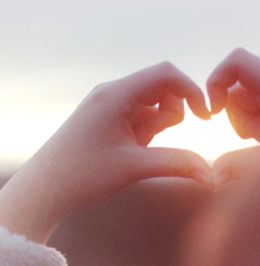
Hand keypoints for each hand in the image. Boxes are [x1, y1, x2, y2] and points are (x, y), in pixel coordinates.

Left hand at [0, 62, 211, 243]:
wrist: (44, 191)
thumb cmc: (83, 176)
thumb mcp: (134, 167)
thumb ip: (177, 164)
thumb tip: (209, 173)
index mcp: (117, 94)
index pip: (166, 74)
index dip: (191, 90)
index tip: (205, 116)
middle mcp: (112, 92)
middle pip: (161, 89)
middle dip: (169, 115)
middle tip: (152, 141)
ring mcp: (109, 104)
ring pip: (152, 104)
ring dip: (156, 125)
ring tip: (137, 148)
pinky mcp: (108, 117)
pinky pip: (139, 115)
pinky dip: (145, 130)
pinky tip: (129, 149)